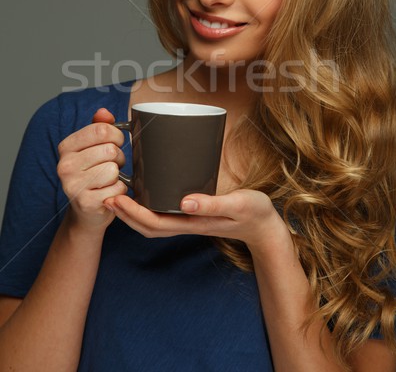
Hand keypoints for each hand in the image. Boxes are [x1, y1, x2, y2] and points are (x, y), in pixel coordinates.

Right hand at [57, 108, 127, 232]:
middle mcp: (65, 165)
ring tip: (109, 179)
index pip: (101, 129)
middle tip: (111, 165)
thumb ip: (99, 127)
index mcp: (66, 147)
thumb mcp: (94, 147)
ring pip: (114, 169)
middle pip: (110, 150)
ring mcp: (73, 186)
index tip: (116, 142)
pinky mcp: (86, 203)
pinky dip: (119, 191)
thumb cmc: (94, 173)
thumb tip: (104, 112)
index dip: (117, 135)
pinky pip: (117, 188)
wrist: (88, 211)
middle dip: (118, 157)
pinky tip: (108, 193)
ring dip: (118, 176)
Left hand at [104, 189, 289, 251]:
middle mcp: (186, 224)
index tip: (116, 197)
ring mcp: (188, 220)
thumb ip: (212, 203)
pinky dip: (147, 206)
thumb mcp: (237, 205)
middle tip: (107, 193)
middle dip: (124, 213)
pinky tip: (144, 191)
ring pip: (152, 222)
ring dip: (132, 211)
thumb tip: (184, 202)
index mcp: (192, 223)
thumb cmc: (253, 213)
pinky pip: (163, 214)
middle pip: (146, 225)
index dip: (132, 212)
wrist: (264, 227)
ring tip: (118, 192)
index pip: (153, 223)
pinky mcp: (192, 214)